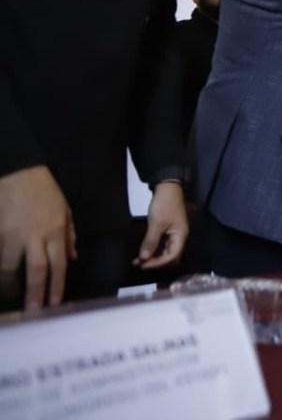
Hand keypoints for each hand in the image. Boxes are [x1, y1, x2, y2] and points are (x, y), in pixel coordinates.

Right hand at [0, 165, 75, 308]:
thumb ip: (69, 235)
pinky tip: (0, 277)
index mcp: (56, 231)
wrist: (18, 172)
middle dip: (35, 292)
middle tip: (33, 310)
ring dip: (10, 283)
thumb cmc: (44, 191)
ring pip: (10, 267)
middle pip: (36, 270)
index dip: (56, 286)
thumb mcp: (65, 210)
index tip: (55, 303)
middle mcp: (36, 235)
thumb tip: (73, 257)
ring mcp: (13, 235)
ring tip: (11, 294)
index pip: (59, 265)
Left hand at [136, 181, 188, 268]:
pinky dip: (152, 249)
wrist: (167, 187)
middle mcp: (179, 237)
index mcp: (180, 236)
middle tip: (140, 264)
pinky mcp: (167, 230)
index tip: (143, 265)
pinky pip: (161, 244)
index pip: (171, 256)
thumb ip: (151, 241)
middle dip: (155, 262)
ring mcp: (173, 233)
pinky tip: (143, 251)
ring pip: (164, 251)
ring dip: (153, 256)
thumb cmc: (164, 204)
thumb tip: (144, 258)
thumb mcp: (156, 223)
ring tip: (137, 260)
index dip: (158, 263)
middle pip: (170, 256)